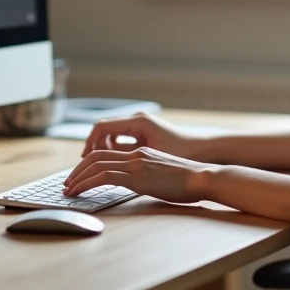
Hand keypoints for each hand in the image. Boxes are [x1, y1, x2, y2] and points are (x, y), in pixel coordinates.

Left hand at [62, 147, 213, 204]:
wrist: (202, 178)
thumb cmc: (188, 182)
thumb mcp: (163, 176)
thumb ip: (147, 177)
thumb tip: (138, 186)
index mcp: (141, 153)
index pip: (106, 153)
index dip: (88, 164)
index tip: (79, 177)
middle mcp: (135, 154)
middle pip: (96, 156)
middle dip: (77, 171)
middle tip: (67, 184)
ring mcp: (135, 163)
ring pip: (96, 164)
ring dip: (77, 178)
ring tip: (68, 191)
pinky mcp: (136, 176)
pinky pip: (103, 176)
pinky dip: (86, 184)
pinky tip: (79, 193)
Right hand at [81, 111, 202, 159]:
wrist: (205, 153)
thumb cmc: (184, 154)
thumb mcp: (152, 158)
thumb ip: (126, 157)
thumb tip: (102, 163)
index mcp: (138, 122)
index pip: (101, 127)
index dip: (88, 144)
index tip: (84, 160)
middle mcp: (138, 121)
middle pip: (103, 131)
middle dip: (91, 149)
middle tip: (84, 168)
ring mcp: (142, 127)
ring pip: (111, 136)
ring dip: (101, 150)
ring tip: (95, 169)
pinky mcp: (146, 136)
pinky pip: (122, 141)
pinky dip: (113, 151)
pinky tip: (112, 165)